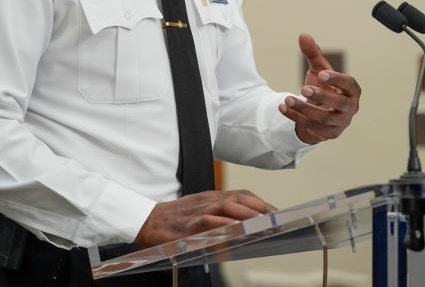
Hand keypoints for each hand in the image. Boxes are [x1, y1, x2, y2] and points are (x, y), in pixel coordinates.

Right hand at [134, 190, 274, 247]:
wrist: (147, 221)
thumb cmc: (175, 219)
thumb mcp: (200, 211)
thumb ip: (219, 216)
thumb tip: (243, 227)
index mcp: (212, 197)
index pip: (242, 194)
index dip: (261, 202)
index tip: (276, 211)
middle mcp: (209, 200)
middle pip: (240, 198)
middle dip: (261, 208)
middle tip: (277, 219)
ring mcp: (200, 211)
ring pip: (229, 206)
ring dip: (249, 215)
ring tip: (264, 224)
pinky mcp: (190, 224)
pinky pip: (210, 221)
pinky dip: (225, 224)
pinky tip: (238, 230)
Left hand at [278, 33, 360, 144]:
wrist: (321, 112)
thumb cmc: (325, 88)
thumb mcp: (319, 71)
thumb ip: (313, 54)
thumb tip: (303, 35)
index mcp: (352, 90)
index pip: (349, 84)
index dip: (337, 79)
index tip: (321, 73)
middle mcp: (350, 108)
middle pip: (339, 104)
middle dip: (321, 96)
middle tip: (304, 88)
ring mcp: (340, 123)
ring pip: (324, 119)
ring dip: (304, 109)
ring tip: (287, 98)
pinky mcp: (328, 134)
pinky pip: (313, 129)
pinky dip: (296, 118)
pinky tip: (283, 107)